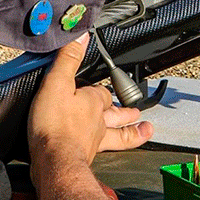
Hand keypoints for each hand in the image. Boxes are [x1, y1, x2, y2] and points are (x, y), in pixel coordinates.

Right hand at [27, 33, 152, 165]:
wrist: (53, 162)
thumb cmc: (54, 126)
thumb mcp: (56, 84)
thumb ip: (67, 60)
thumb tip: (80, 37)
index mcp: (93, 102)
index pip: (102, 92)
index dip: (101, 88)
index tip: (101, 85)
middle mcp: (98, 123)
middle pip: (117, 114)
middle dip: (127, 111)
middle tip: (138, 112)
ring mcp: (94, 142)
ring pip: (119, 136)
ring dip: (132, 132)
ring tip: (145, 130)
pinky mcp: (85, 158)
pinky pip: (105, 152)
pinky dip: (109, 151)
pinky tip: (108, 153)